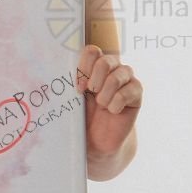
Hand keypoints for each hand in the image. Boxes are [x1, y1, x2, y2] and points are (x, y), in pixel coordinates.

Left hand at [76, 44, 142, 163]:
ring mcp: (126, 79)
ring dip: (105, 95)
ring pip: (117, 76)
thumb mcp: (72, 98)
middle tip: (91, 94)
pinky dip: (116, 104)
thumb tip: (54, 70)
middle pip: (106, 60)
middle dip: (95, 80)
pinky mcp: (136, 93)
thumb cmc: (82, 116)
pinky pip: (128, 92)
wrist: (97, 141)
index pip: (92, 51)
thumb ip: (69, 82)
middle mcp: (112, 67)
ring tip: (102, 105)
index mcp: (94, 65)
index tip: (78, 87)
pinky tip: (112, 111)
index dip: (84, 67)